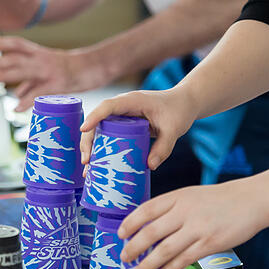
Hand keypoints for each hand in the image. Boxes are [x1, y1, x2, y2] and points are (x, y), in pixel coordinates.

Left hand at [0, 37, 103, 111]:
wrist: (96, 67)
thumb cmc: (72, 68)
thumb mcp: (50, 68)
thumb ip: (31, 80)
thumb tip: (15, 93)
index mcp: (40, 53)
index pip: (18, 45)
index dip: (2, 43)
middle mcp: (42, 59)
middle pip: (15, 59)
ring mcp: (49, 71)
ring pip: (24, 71)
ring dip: (5, 75)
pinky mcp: (58, 84)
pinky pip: (39, 93)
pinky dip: (26, 101)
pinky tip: (16, 108)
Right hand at [79, 88, 197, 169]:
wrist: (183, 103)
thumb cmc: (178, 110)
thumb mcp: (174, 129)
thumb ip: (164, 147)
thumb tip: (149, 166)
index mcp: (132, 101)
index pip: (107, 106)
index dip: (94, 116)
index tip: (84, 129)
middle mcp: (122, 106)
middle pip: (97, 120)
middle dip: (88, 140)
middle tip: (87, 161)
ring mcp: (121, 115)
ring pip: (99, 129)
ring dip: (91, 146)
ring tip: (88, 167)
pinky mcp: (123, 125)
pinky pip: (107, 134)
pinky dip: (100, 148)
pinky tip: (97, 164)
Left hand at [116, 179, 268, 268]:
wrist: (252, 200)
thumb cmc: (218, 199)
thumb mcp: (190, 195)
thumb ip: (170, 208)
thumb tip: (146, 227)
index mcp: (177, 197)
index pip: (146, 210)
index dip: (130, 223)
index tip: (120, 235)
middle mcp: (185, 211)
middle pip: (151, 232)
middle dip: (134, 248)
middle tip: (124, 258)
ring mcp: (198, 228)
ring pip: (165, 249)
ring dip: (148, 264)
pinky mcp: (210, 244)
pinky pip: (185, 259)